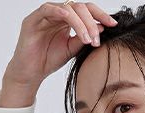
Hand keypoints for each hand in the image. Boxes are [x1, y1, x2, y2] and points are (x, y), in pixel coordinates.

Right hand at [3, 2, 118, 90]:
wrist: (31, 74)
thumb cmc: (49, 60)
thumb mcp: (73, 49)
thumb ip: (85, 37)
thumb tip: (102, 27)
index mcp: (67, 19)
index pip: (86, 10)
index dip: (100, 15)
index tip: (113, 24)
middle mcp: (56, 13)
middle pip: (79, 7)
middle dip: (92, 22)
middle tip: (97, 40)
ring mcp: (45, 15)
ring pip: (68, 8)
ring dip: (81, 23)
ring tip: (88, 39)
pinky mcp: (33, 19)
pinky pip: (49, 9)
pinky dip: (62, 14)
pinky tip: (72, 24)